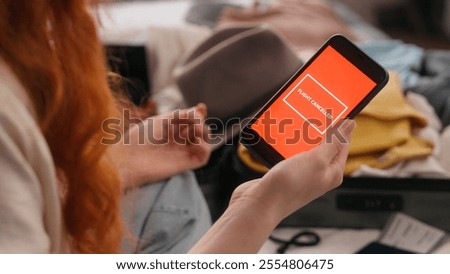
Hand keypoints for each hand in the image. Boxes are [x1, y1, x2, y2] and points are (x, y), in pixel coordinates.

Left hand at [116, 103, 210, 187]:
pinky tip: (197, 142)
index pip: (191, 120)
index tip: (201, 106)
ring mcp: (182, 153)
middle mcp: (178, 141)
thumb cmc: (139, 138)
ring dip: (205, 134)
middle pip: (199, 130)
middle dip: (201, 122)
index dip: (199, 113)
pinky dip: (205, 148)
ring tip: (196, 130)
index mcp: (170, 129)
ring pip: (204, 142)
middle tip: (195, 120)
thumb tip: (200, 111)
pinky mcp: (184, 165)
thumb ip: (181, 115)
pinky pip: (202, 158)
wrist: (129, 159)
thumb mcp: (161, 121)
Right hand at [189, 119, 354, 252]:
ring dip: (302, 137)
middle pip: (325, 146)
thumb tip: (349, 125)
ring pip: (306, 150)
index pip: (342, 144)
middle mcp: (319, 175)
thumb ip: (333, 142)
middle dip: (322, 130)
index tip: (340, 110)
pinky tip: (284, 138)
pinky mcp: (286, 175)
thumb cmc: (289, 185)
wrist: (260, 204)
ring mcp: (302, 176)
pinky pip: (291, 155)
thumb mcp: (317, 159)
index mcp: (332, 172)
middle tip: (318, 113)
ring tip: (299, 122)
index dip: (342, 127)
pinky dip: (289, 145)